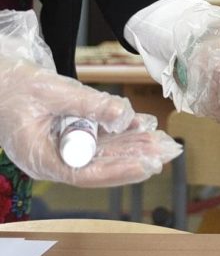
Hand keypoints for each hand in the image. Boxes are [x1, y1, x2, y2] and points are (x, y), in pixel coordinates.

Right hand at [0, 58, 178, 186]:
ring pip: (104, 154)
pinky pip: (99, 140)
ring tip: (164, 142)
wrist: (0, 81)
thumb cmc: (15, 87)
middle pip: (100, 166)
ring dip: (134, 147)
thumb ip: (89, 104)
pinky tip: (145, 126)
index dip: (118, 171)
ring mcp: (61, 151)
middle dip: (135, 159)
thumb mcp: (52, 91)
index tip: (147, 166)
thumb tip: (123, 115)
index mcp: (40, 158)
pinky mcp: (70, 139)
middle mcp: (53, 160)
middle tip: (167, 152)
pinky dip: (122, 133)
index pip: (85, 174)